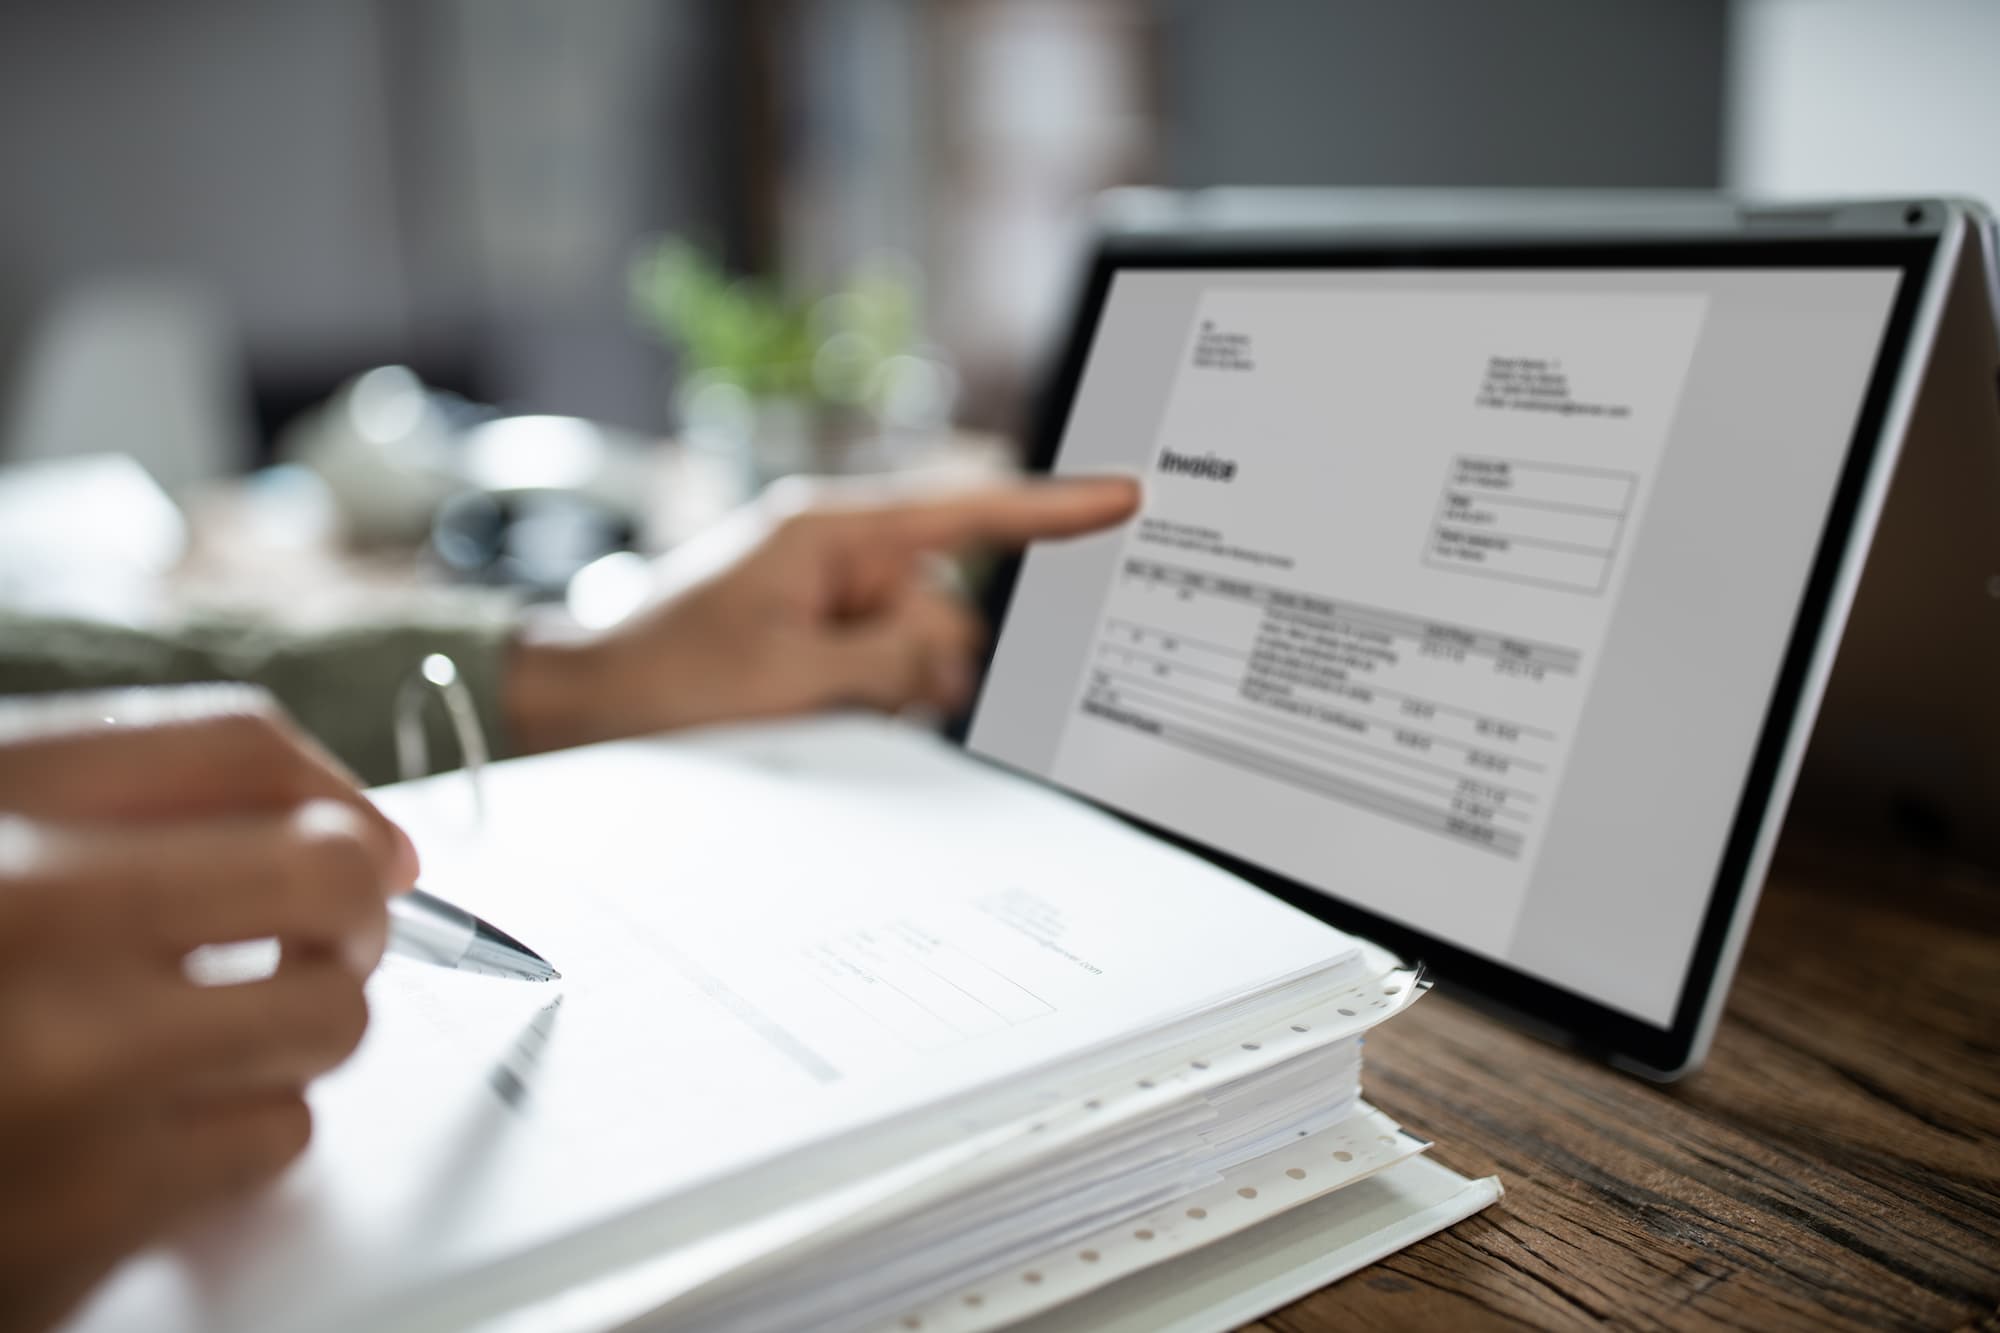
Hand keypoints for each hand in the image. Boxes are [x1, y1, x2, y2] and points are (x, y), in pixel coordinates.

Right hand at [0, 688, 416, 1331]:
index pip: (237, 747)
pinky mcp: (88, 1213)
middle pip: (325, 874)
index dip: (337, 793)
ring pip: (328, 1018)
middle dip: (354, 912)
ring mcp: (67, 1071)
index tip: (372, 843)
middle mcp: (31, 917)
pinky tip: (158, 1130)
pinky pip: (276, 1139)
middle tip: (326, 942)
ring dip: (297, 1031)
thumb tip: (367, 847)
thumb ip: (114, 820)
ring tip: (214, 1043)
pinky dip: (241, 1135)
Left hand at [505, 474, 1139, 748]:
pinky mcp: (827, 638)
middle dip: (918, 661)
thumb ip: (888, 661)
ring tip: (804, 701)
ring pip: (923, 652)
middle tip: (844, 692)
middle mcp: (844, 555)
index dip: (1053, 510)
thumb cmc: (667, 674)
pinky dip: (872, 700)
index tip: (1124, 494)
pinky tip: (811, 709)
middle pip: (947, 609)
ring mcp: (836, 599)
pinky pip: (891, 673)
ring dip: (889, 690)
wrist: (587, 702)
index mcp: (834, 531)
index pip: (967, 513)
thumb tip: (946, 654)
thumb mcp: (789, 676)